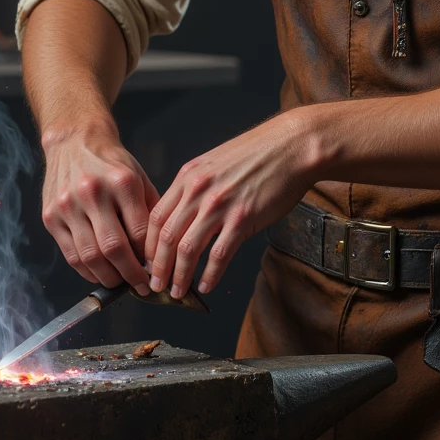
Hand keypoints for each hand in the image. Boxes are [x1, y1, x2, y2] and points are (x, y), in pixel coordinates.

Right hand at [41, 119, 159, 290]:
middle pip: (114, 249)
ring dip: (109, 278)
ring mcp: (67, 205)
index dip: (150, 259)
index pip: (140, 233)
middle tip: (141, 286)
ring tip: (121, 283)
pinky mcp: (50, 217)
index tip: (156, 272)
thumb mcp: (140, 178)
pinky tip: (100, 274)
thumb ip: (150, 213)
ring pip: (90, 257)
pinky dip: (87, 271)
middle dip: (131, 274)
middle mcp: (92, 193)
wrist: (74, 141)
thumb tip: (159, 254)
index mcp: (122, 182)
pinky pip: (70, 255)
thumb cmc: (112, 163)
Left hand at [144, 112, 318, 297]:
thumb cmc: (258, 154)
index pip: (156, 217)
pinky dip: (210, 275)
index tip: (148, 262)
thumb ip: (196, 187)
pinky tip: (206, 285)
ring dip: (180, 276)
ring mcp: (220, 206)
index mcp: (188, 177)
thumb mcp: (214, 163)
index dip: (148, 245)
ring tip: (177, 292)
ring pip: (188, 250)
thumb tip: (183, 215)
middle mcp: (198, 191)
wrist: (291, 146)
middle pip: (166, 237)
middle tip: (156, 285)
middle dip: (158, 267)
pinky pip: (219, 255)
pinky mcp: (243, 219)